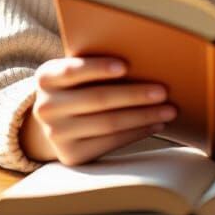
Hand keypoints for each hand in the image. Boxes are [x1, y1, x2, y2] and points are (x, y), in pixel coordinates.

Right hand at [20, 57, 176, 165]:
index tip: (125, 66)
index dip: (98, 68)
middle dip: (134, 95)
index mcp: (46, 78)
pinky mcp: (71, 155)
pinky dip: (137, 132)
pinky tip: (155, 124)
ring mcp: (57, 134)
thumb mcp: (75, 71)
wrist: (54, 120)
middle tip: (163, 91)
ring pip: (109, 123)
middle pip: (97, 99)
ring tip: (169, 110)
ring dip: (143, 116)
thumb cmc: (77, 84)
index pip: (73, 71)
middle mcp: (46, 107)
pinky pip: (111, 142)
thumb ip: (94, 64)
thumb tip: (143, 58)